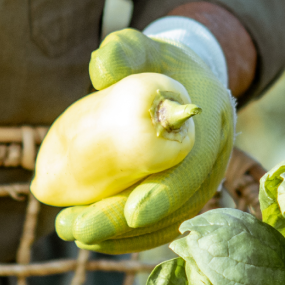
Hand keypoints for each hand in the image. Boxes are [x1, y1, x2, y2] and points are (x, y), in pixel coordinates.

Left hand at [53, 29, 235, 253]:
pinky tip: (90, 236)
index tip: (130, 213)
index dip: (165, 194)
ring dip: (119, 237)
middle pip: (175, 207)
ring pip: (166, 223)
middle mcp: (212, 158)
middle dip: (125, 226)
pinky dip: (125, 236)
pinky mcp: (180, 195)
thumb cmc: (156, 62)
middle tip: (77, 229)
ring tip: (71, 231)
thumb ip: (122, 51)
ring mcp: (198, 181)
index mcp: (210, 122)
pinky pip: (157, 224)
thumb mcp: (141, 47)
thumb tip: (99, 70)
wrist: (180, 80)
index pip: (192, 168)